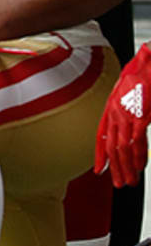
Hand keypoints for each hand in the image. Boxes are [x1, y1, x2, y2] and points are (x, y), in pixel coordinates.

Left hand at [96, 45, 150, 186]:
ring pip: (122, 147)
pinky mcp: (140, 115)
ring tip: (129, 182)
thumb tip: (130, 123)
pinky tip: (139, 167)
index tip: (99, 168)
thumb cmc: (142, 73)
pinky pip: (137, 141)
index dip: (100, 153)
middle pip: (111, 146)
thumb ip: (127, 108)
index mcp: (111, 106)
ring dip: (126, 167)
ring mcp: (127, 114)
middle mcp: (115, 111)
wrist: (150, 62)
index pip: (101, 135)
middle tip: (118, 183)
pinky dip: (138, 156)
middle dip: (115, 167)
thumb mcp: (129, 90)